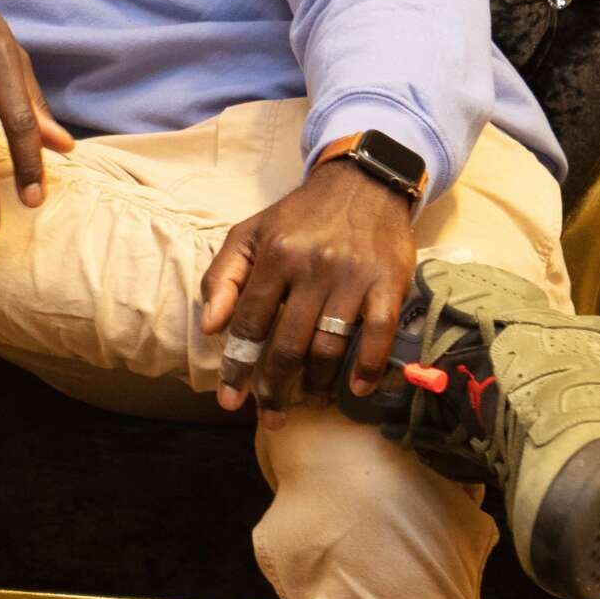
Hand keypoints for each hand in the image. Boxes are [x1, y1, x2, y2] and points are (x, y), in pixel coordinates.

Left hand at [199, 160, 416, 426]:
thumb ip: (223, 276)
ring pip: (329, 344)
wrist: (364, 181)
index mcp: (276, 254)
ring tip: (308, 400)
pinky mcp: (388, 282)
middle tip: (270, 417)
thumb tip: (211, 328)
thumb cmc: (301, 216)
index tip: (229, 399)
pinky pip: (378, 333)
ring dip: (316, 383)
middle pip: (288, 343)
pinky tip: (355, 389)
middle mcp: (313, 267)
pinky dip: (366, 366)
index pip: (250, 321)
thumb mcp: (251, 232)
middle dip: (274, 388)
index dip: (237, 365)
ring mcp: (353, 276)